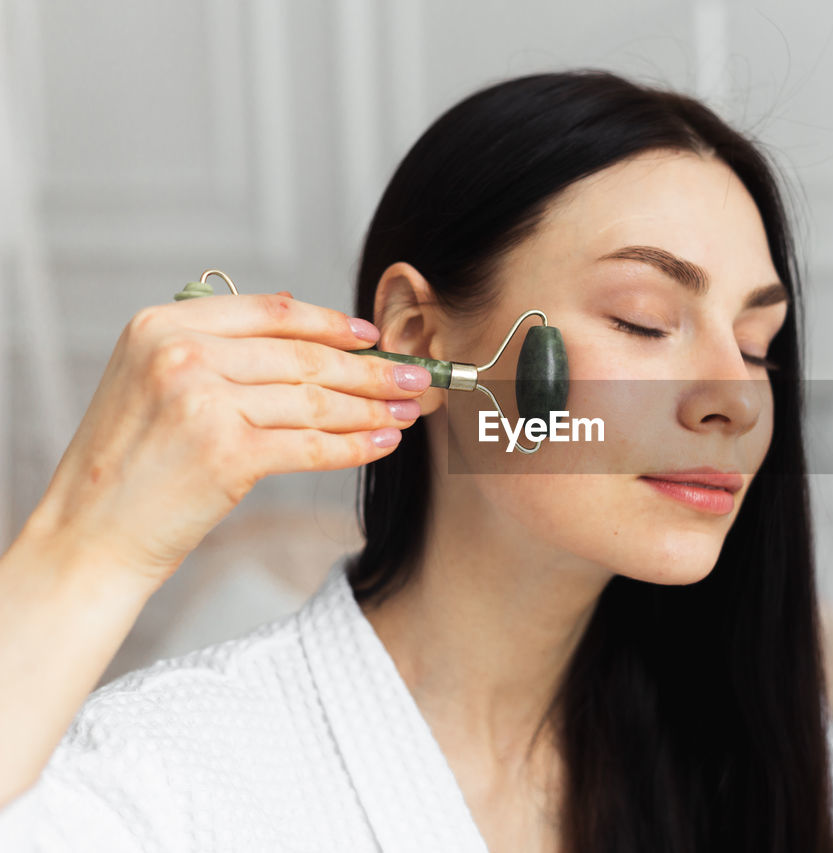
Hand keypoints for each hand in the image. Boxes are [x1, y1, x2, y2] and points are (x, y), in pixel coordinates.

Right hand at [22, 290, 424, 587]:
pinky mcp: (226, 454)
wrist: (89, 535)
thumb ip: (216, 348)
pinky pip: (311, 445)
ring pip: (315, 401)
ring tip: (406, 412)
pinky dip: (354, 445)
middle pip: (304, 357)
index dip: (331, 322)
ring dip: (371, 407)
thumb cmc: (130, 463)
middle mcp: (182, 354)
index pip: (271, 311)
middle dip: (370, 369)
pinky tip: (381, 444)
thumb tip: (304, 324)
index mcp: (163, 324)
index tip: (372, 336)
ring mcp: (203, 403)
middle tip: (415, 377)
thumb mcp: (153, 380)